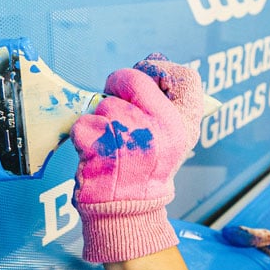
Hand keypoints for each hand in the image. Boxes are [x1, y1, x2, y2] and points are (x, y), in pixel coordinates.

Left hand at [71, 54, 203, 262]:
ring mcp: (131, 137)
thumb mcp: (169, 138)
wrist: (128, 211)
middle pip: (134, 79)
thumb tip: (154, 57)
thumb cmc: (146, 170)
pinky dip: (84, 135)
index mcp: (183, 126)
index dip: (160, 69)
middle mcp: (162, 130)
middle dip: (118, 87)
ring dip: (101, 118)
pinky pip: (84, 121)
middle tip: (117, 106)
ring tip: (110, 142)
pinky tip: (96, 152)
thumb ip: (164, 100)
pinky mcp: (101, 147)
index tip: (147, 78)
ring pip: (105, 102)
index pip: (185, 77)